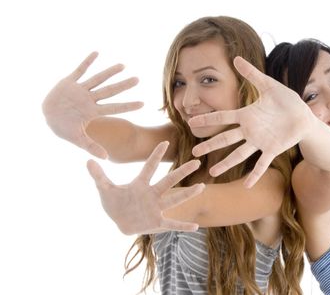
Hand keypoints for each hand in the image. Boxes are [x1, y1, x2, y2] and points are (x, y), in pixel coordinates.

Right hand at [42, 52, 142, 157]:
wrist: (48, 117)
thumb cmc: (64, 128)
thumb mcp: (78, 139)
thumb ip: (91, 146)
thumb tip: (106, 158)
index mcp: (93, 111)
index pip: (115, 108)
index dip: (128, 106)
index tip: (144, 104)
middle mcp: (90, 99)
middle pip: (110, 91)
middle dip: (123, 86)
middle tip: (138, 80)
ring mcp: (80, 90)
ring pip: (98, 79)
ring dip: (109, 72)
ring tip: (123, 65)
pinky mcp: (69, 82)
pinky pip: (79, 70)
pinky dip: (87, 62)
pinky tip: (97, 53)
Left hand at [86, 141, 204, 234]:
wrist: (119, 221)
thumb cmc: (115, 203)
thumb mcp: (105, 190)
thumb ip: (98, 176)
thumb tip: (88, 159)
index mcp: (140, 184)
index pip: (149, 167)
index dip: (155, 155)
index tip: (164, 142)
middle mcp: (152, 194)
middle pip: (169, 181)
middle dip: (182, 171)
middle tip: (196, 161)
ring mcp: (156, 208)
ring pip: (175, 199)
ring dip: (188, 194)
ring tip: (201, 187)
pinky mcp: (157, 222)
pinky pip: (172, 223)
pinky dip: (183, 225)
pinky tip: (196, 226)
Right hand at [188, 56, 313, 187]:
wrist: (304, 116)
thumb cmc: (287, 101)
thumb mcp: (269, 85)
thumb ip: (252, 74)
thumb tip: (235, 58)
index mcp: (247, 115)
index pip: (223, 118)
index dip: (208, 119)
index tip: (192, 122)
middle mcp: (250, 130)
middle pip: (226, 139)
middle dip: (210, 146)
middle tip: (195, 153)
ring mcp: (260, 142)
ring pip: (240, 154)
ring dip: (227, 163)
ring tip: (213, 173)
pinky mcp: (272, 149)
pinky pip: (262, 163)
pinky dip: (255, 174)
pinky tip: (247, 185)